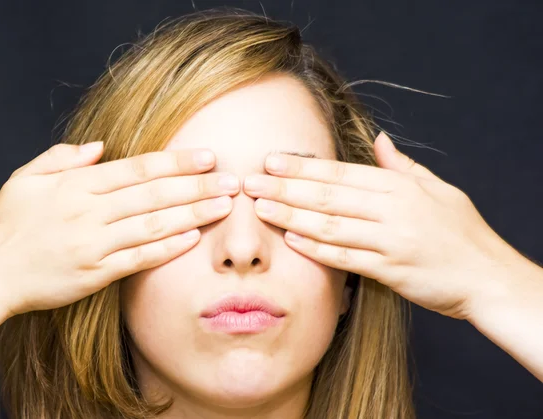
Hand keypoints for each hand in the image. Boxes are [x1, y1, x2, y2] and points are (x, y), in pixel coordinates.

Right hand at [0, 142, 238, 316]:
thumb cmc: (8, 223)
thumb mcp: (25, 179)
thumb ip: (62, 158)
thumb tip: (101, 146)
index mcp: (77, 185)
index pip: (138, 168)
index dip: (176, 162)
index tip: (208, 157)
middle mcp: (90, 212)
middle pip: (155, 194)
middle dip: (198, 186)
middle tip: (232, 180)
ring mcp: (95, 244)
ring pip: (153, 225)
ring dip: (193, 214)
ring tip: (224, 206)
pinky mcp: (96, 273)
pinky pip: (139, 258)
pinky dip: (167, 248)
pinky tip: (194, 238)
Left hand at [243, 132, 514, 319]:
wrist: (488, 277)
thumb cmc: (462, 232)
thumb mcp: (438, 189)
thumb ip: (402, 166)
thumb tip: (379, 140)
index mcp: (401, 187)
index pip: (341, 172)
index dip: (304, 167)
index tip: (272, 161)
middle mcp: (393, 210)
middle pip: (329, 196)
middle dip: (286, 188)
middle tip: (251, 181)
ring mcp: (391, 241)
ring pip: (331, 225)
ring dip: (292, 216)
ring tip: (261, 208)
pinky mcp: (391, 271)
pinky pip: (346, 258)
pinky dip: (317, 249)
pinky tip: (291, 241)